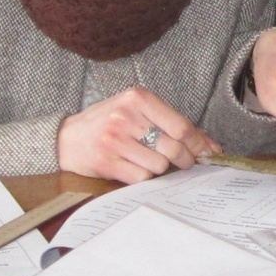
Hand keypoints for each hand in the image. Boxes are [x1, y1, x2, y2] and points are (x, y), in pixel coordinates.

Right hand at [56, 86, 218, 182]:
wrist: (67, 138)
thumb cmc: (109, 123)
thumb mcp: (137, 111)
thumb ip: (170, 123)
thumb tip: (209, 144)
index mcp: (138, 98)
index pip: (181, 126)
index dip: (199, 144)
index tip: (207, 152)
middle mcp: (126, 117)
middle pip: (173, 148)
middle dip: (185, 159)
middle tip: (185, 162)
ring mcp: (115, 140)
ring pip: (159, 165)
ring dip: (160, 167)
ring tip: (148, 159)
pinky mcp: (106, 161)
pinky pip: (141, 177)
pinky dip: (143, 176)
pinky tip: (134, 167)